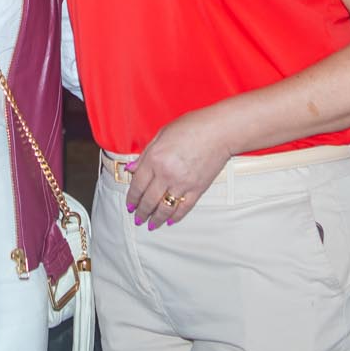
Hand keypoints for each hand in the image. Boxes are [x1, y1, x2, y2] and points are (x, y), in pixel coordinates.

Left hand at [124, 108, 233, 228]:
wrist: (219, 131)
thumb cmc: (192, 126)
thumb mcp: (161, 134)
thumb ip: (145, 154)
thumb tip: (131, 169)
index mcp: (155, 159)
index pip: (138, 185)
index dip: (132, 198)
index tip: (130, 205)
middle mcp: (166, 174)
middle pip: (149, 200)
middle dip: (141, 212)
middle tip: (138, 219)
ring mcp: (183, 183)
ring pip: (165, 208)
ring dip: (156, 219)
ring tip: (151, 224)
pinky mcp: (197, 189)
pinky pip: (184, 208)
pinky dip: (175, 217)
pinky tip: (170, 220)